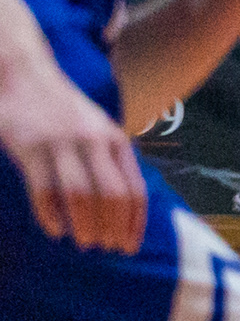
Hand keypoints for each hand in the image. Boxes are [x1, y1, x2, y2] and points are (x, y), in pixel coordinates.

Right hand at [0, 59, 145, 252]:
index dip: (134, 224)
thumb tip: (129, 210)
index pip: (135, 190)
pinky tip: (55, 230)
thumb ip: (114, 161)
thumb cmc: (65, 110)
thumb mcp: (99, 129)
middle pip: (112, 196)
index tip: (130, 246)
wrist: (24, 73)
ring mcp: (60, 143)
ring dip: (85, 225)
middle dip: (113, 228)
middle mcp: (92, 141)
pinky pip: (43, 190)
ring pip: (80, 195)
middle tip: (108, 248)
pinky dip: (50, 215)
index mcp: (115, 140)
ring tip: (85, 242)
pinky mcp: (29, 146)